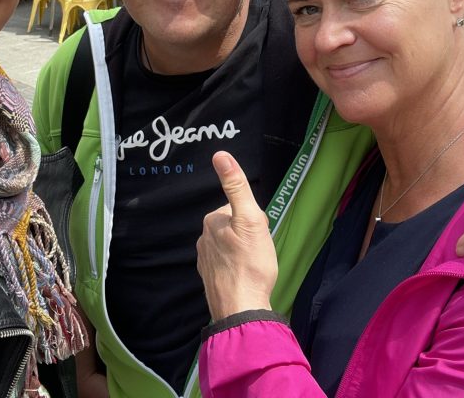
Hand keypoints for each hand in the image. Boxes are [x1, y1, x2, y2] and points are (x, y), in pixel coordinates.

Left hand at [197, 151, 277, 319]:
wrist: (241, 309)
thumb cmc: (251, 264)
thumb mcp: (251, 219)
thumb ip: (236, 186)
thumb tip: (220, 154)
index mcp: (212, 221)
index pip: (239, 209)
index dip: (255, 220)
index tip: (260, 235)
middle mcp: (204, 238)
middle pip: (234, 227)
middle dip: (249, 235)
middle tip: (259, 251)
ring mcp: (205, 260)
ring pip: (231, 245)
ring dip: (243, 251)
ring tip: (254, 265)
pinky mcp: (210, 278)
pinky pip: (226, 263)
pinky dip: (237, 267)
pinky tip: (246, 276)